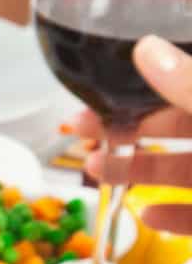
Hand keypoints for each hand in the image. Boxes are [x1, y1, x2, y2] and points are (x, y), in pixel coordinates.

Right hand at [76, 36, 191, 233]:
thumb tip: (145, 47)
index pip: (190, 76)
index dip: (152, 74)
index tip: (105, 78)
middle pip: (183, 121)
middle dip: (131, 124)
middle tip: (82, 127)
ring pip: (187, 169)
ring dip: (141, 168)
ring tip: (96, 170)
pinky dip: (176, 216)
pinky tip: (148, 215)